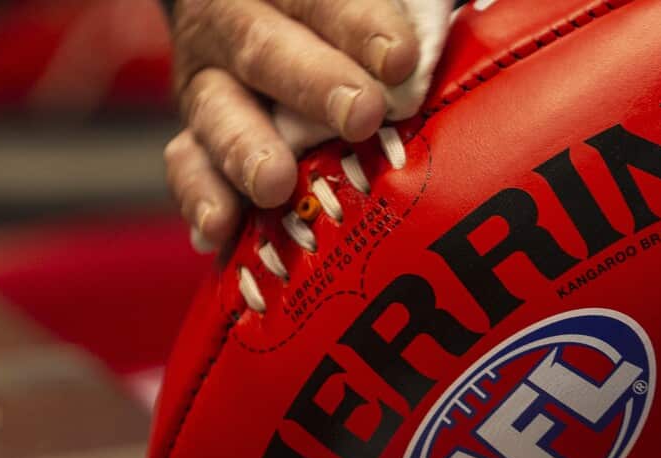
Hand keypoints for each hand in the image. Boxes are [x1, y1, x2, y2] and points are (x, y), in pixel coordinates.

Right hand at [163, 0, 451, 252]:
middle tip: (361, 116)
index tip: (402, 59)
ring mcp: (211, 85)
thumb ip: (419, 11)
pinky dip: (201, 197)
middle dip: (314, 84)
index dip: (361, 25)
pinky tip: (220, 231)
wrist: (286, 32)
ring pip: (217, 111)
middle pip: (266, 48)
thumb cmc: (361, 25)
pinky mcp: (196, 141)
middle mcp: (235, 21)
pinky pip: (186, 166)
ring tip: (274, 184)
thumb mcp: (391, 3)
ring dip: (246, 149)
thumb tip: (474, 27)